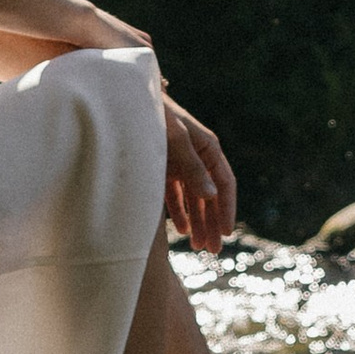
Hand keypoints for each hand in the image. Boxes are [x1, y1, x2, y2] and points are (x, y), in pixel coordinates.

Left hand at [161, 96, 237, 255]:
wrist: (127, 102)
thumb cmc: (155, 115)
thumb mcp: (175, 139)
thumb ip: (193, 167)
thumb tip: (212, 195)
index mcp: (208, 148)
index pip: (225, 183)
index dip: (227, 209)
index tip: (227, 233)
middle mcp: (198, 157)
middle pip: (211, 196)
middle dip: (213, 223)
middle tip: (213, 251)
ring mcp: (181, 164)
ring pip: (194, 199)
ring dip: (198, 222)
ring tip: (199, 247)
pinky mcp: (164, 169)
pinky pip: (176, 196)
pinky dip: (180, 213)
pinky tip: (182, 231)